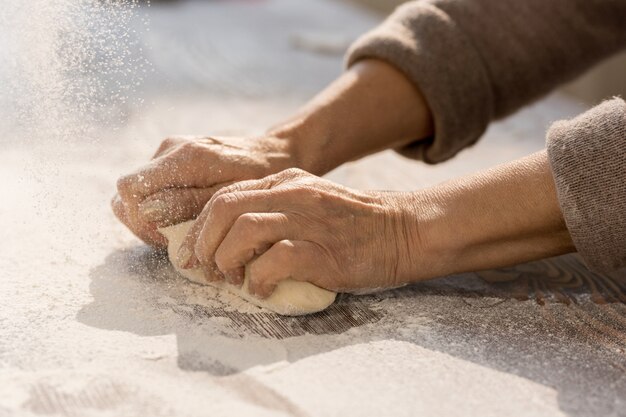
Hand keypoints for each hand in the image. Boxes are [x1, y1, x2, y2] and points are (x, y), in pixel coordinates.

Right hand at [112, 135, 296, 247]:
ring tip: (179, 231)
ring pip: (136, 193)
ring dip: (149, 218)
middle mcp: (170, 149)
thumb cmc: (258, 177)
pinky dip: (159, 208)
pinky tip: (183, 219)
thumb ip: (188, 204)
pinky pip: (151, 188)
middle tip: (173, 240)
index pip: (130, 189)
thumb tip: (146, 212)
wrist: (273, 152)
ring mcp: (170, 151)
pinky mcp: (174, 158)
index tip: (166, 238)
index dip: (139, 220)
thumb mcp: (230, 197)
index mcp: (184, 158)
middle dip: (142, 223)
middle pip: (126, 193)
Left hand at [176, 168, 428, 296]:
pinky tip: (262, 290)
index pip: (225, 195)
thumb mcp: (309, 201)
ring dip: (226, 259)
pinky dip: (259, 279)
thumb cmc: (353, 225)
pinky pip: (274, 261)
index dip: (200, 226)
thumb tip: (231, 238)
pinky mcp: (320, 249)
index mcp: (284, 181)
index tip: (192, 251)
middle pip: (225, 208)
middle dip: (203, 241)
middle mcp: (291, 194)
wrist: (401, 231)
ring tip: (232, 279)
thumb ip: (275, 209)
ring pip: (242, 230)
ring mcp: (306, 219)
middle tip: (204, 268)